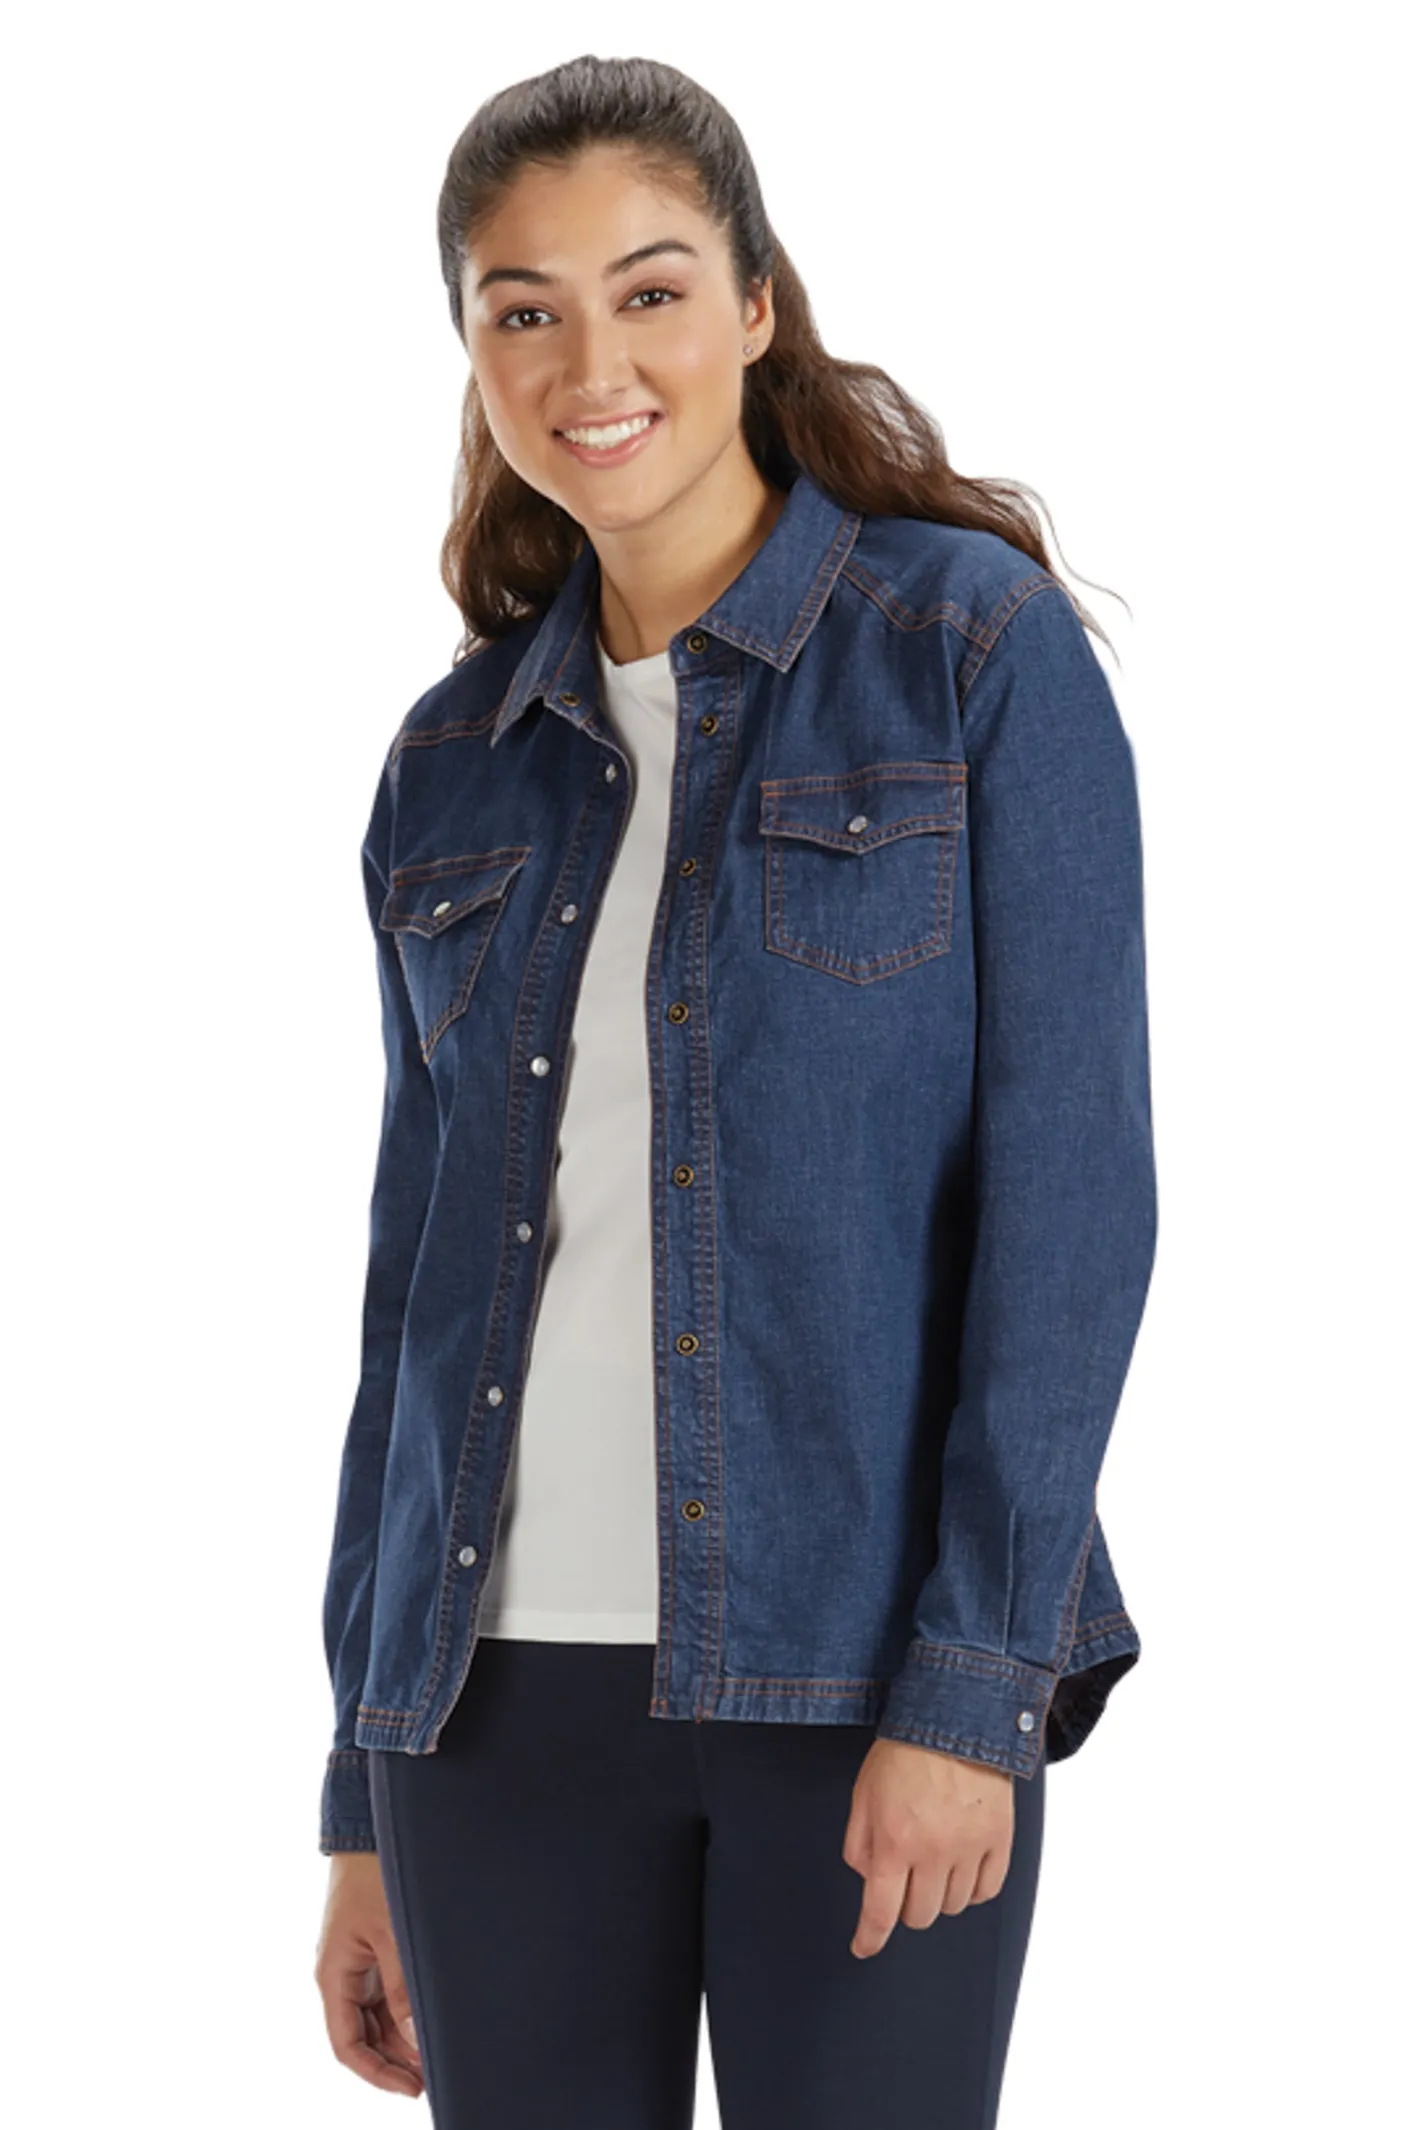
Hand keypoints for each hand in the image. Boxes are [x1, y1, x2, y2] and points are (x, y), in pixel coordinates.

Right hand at [314, 1851, 424, 2097]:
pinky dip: (405, 2008)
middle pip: (364, 2035)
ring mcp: (357, 1961)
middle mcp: (342, 1973)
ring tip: (439, 2047)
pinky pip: (385, 1991)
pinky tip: (430, 2014)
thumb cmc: (373, 1873)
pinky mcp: (373, 1946)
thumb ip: (401, 1987)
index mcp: (333, 1975)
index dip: (378, 2073)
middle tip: (436, 2071)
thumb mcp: (392, 1934)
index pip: (348, 2045)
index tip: (413, 2087)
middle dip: (396, 2058)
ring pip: (377, 2016)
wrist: (368, 1826)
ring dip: (403, 2034)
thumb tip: (415, 2037)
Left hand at [843, 1737, 1014, 1957]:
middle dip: (905, 1905)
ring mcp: (970, 1848)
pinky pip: (988, 1890)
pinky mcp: (999, 1840)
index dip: (870, 1937)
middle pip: (920, 1915)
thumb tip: (867, 1878)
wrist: (955, 1716)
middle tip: (904, 1878)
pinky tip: (962, 1867)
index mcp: (895, 1841)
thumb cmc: (904, 1752)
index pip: (881, 1912)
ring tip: (934, 1863)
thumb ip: (858, 1841)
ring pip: (954, 1906)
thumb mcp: (863, 1793)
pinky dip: (973, 1888)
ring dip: (939, 1895)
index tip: (864, 1946)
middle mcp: (934, 1852)